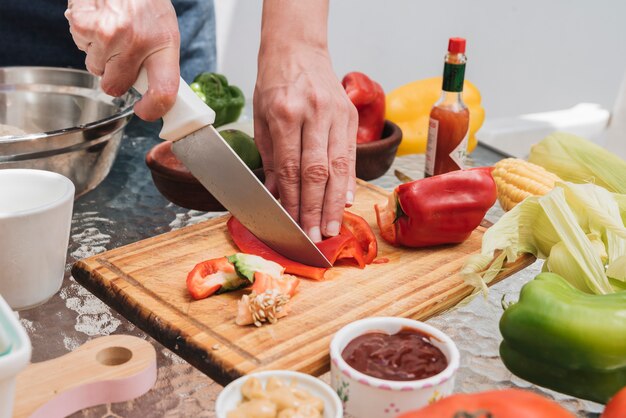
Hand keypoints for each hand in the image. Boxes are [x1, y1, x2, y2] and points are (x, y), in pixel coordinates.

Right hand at [64, 0, 179, 119]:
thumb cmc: (147, 4)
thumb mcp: (166, 33)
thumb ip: (160, 66)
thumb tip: (156, 97)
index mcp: (162, 46)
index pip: (163, 91)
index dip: (154, 109)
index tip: (146, 111)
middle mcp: (134, 42)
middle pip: (115, 87)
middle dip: (117, 77)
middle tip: (124, 57)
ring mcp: (106, 35)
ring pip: (95, 69)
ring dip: (102, 56)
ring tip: (113, 32)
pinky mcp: (83, 25)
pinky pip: (81, 48)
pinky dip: (89, 39)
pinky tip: (101, 22)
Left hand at [254, 45, 357, 241]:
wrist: (298, 48)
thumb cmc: (275, 82)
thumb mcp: (260, 117)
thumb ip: (269, 158)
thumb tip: (276, 196)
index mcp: (285, 112)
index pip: (290, 167)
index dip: (293, 201)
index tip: (293, 224)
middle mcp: (313, 113)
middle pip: (317, 171)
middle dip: (315, 209)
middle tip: (315, 236)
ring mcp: (336, 114)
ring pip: (338, 167)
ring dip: (335, 203)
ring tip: (332, 228)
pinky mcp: (350, 116)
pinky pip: (350, 154)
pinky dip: (348, 181)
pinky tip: (346, 201)